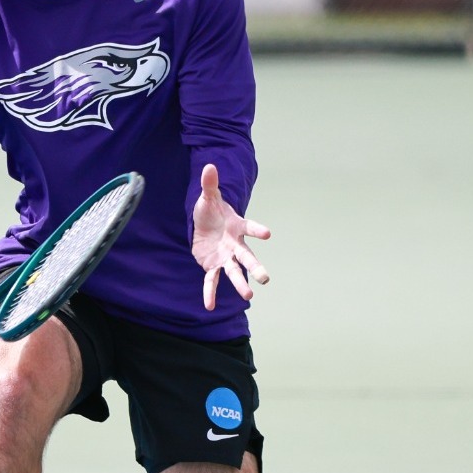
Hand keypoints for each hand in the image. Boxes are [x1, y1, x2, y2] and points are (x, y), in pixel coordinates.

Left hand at [190, 163, 270, 310]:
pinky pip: (212, 281)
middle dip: (255, 267)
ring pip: (234, 272)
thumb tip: (208, 166)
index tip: (267, 233)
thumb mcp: (208, 197)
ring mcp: (225, 257)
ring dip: (240, 284)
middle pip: (247, 257)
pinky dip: (210, 292)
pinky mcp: (213, 266)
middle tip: (265, 279)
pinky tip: (209, 306)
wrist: (205, 225)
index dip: (258, 230)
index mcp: (237, 227)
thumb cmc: (210, 210)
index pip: (250, 227)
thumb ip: (210, 184)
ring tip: (248, 297)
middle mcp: (235, 244)